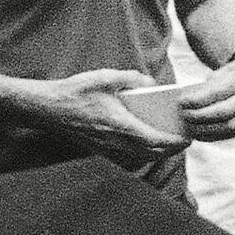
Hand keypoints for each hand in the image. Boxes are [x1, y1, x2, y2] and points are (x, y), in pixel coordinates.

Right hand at [17, 67, 183, 159]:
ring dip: (156, 153)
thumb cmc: (75, 91)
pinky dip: (140, 152)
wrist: (46, 107)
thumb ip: (132, 78)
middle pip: (150, 153)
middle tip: (185, 142)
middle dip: (170, 150)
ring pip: (138, 157)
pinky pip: (125, 155)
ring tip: (169, 143)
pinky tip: (145, 141)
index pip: (153, 141)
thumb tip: (151, 84)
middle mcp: (113, 141)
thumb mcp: (106, 77)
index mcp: (119, 125)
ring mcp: (104, 147)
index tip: (188, 140)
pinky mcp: (97, 148)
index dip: (173, 143)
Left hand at [181, 49, 234, 141]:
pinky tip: (199, 132)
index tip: (181, 102)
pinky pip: (230, 134)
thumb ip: (208, 87)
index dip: (198, 100)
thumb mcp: (222, 71)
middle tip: (184, 115)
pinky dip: (212, 135)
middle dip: (200, 116)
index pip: (219, 92)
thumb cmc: (234, 73)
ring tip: (189, 126)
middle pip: (224, 112)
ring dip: (205, 129)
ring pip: (228, 127)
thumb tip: (188, 105)